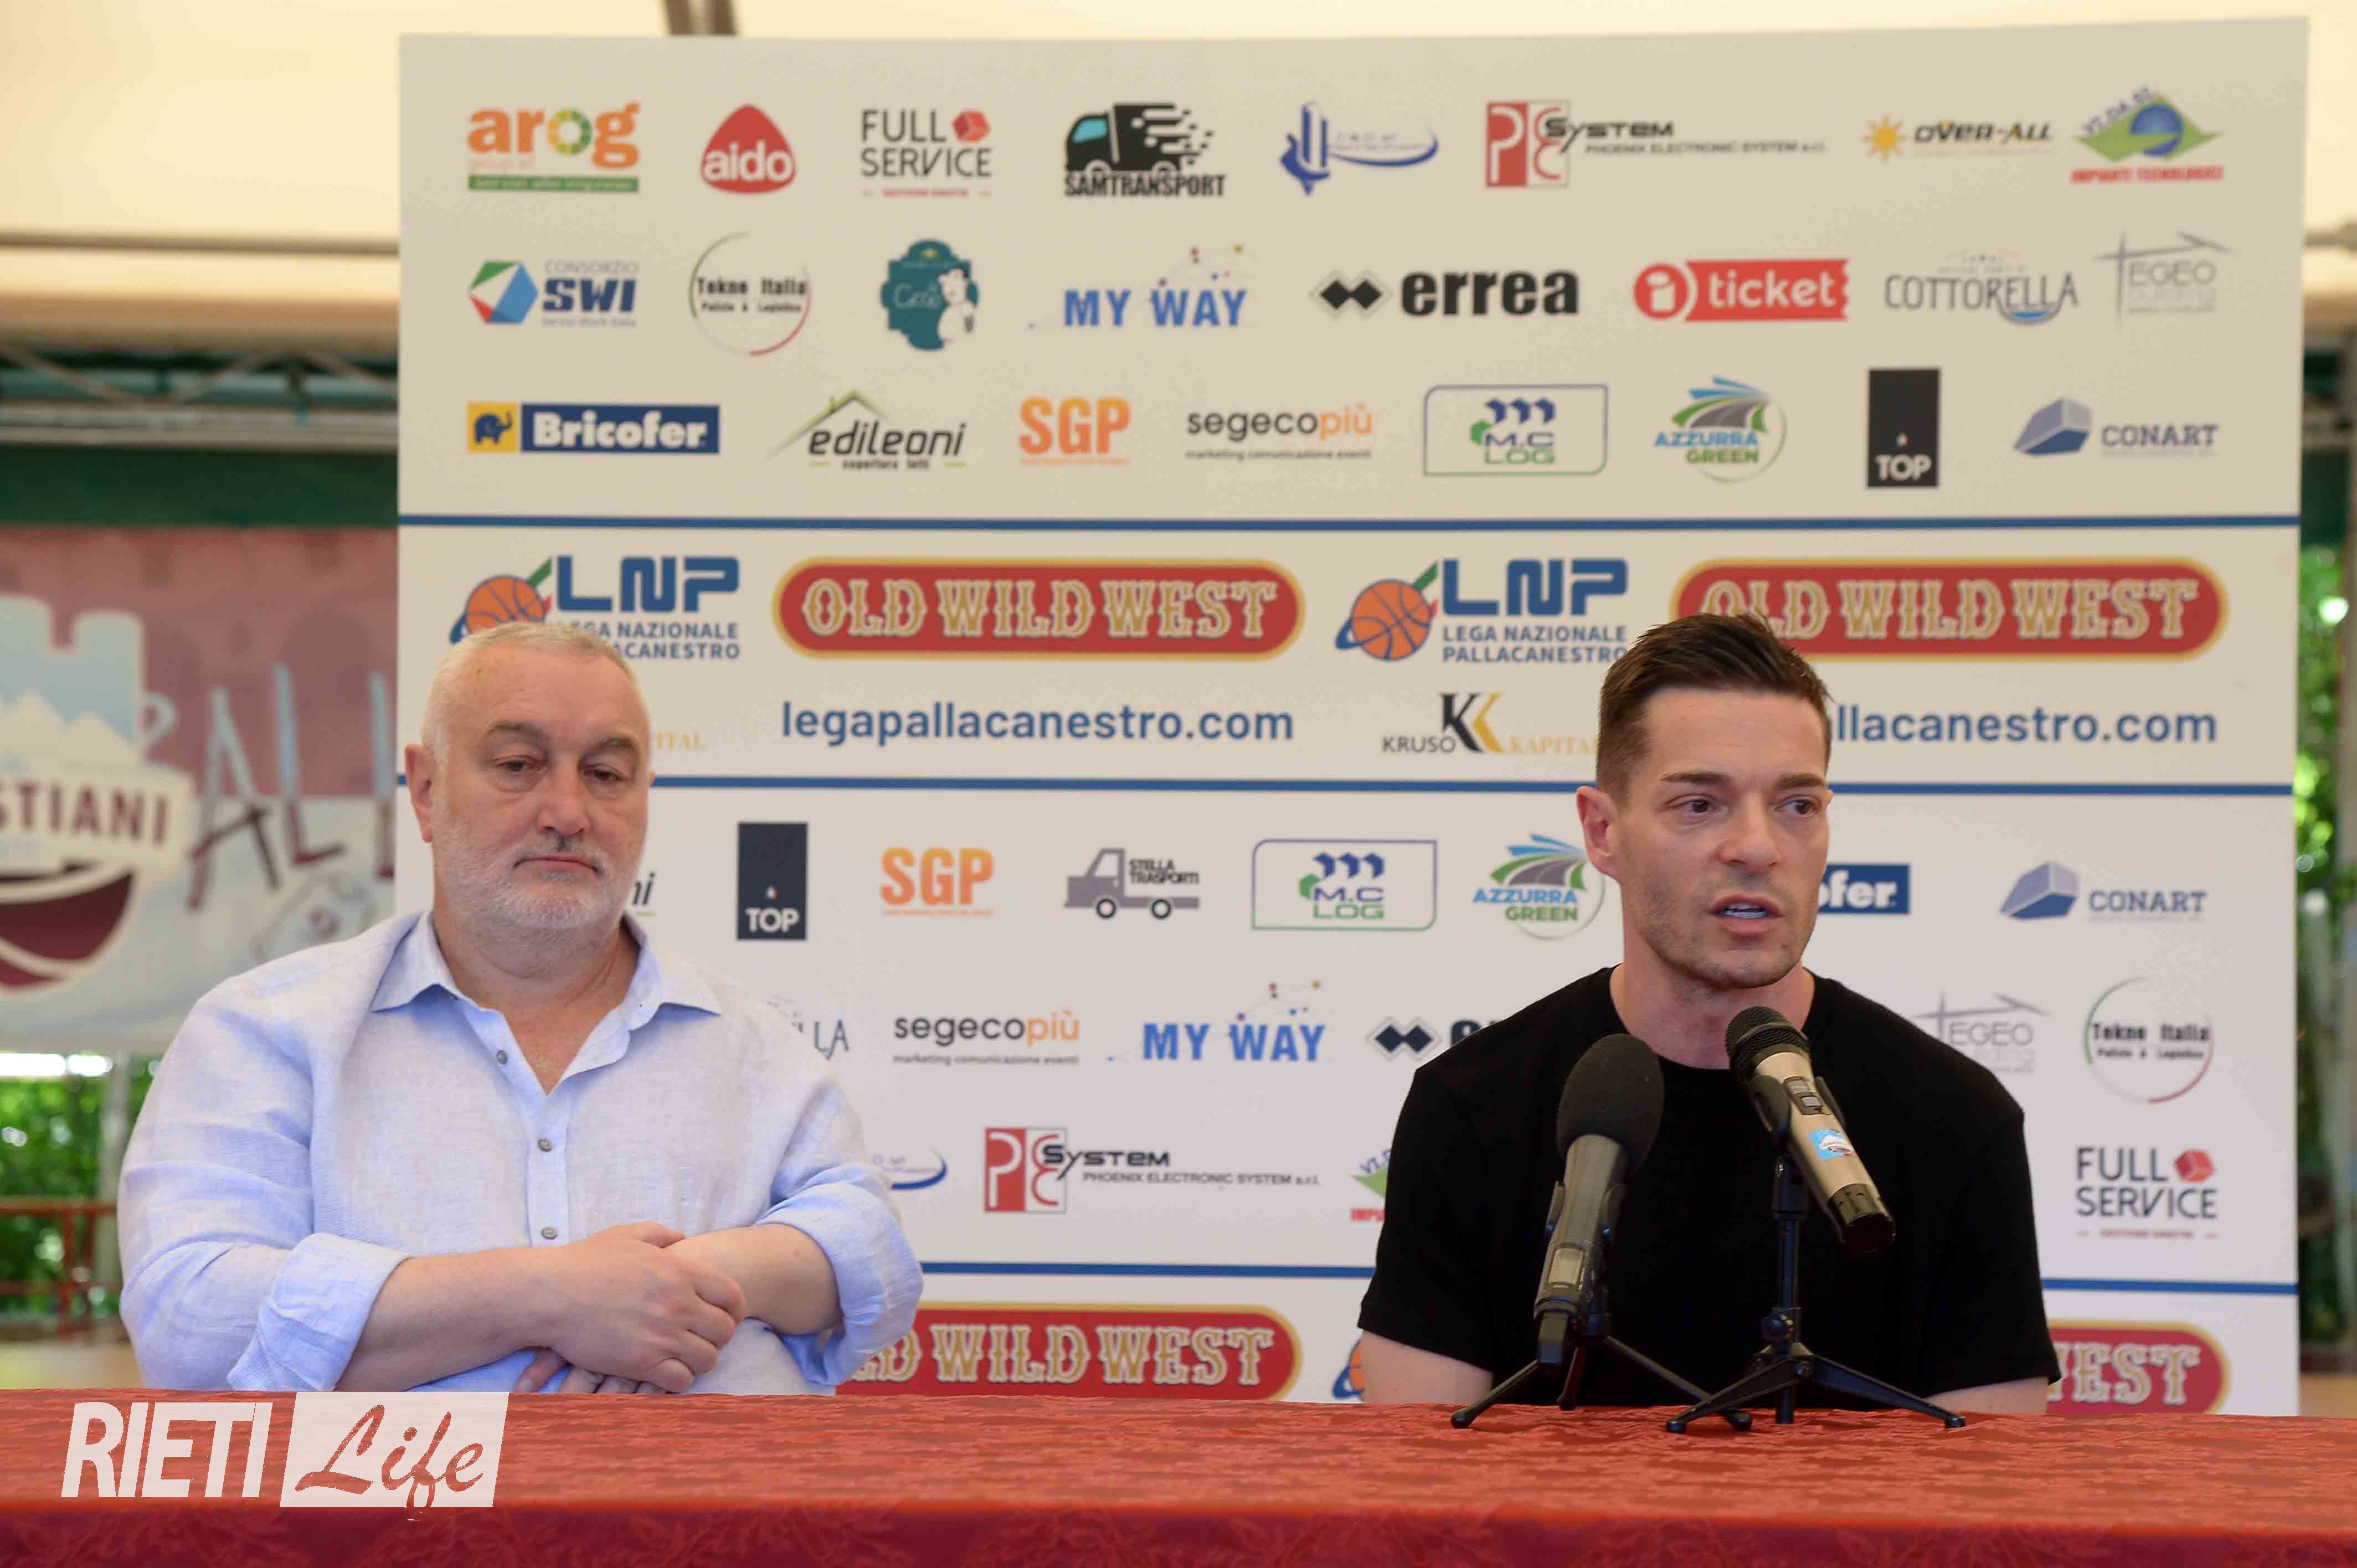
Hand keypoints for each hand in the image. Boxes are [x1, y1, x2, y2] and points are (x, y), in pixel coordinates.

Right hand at [530, 1221, 746, 1392]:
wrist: (550, 1294)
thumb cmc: (585, 1263)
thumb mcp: (626, 1236)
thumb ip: (660, 1234)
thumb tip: (681, 1237)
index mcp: (681, 1272)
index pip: (733, 1296)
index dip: (735, 1309)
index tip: (726, 1317)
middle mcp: (679, 1304)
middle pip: (725, 1331)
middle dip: (718, 1337)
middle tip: (702, 1339)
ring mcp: (662, 1335)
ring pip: (707, 1359)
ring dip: (699, 1360)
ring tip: (684, 1357)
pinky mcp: (642, 1362)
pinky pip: (680, 1380)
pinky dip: (678, 1380)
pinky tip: (665, 1373)